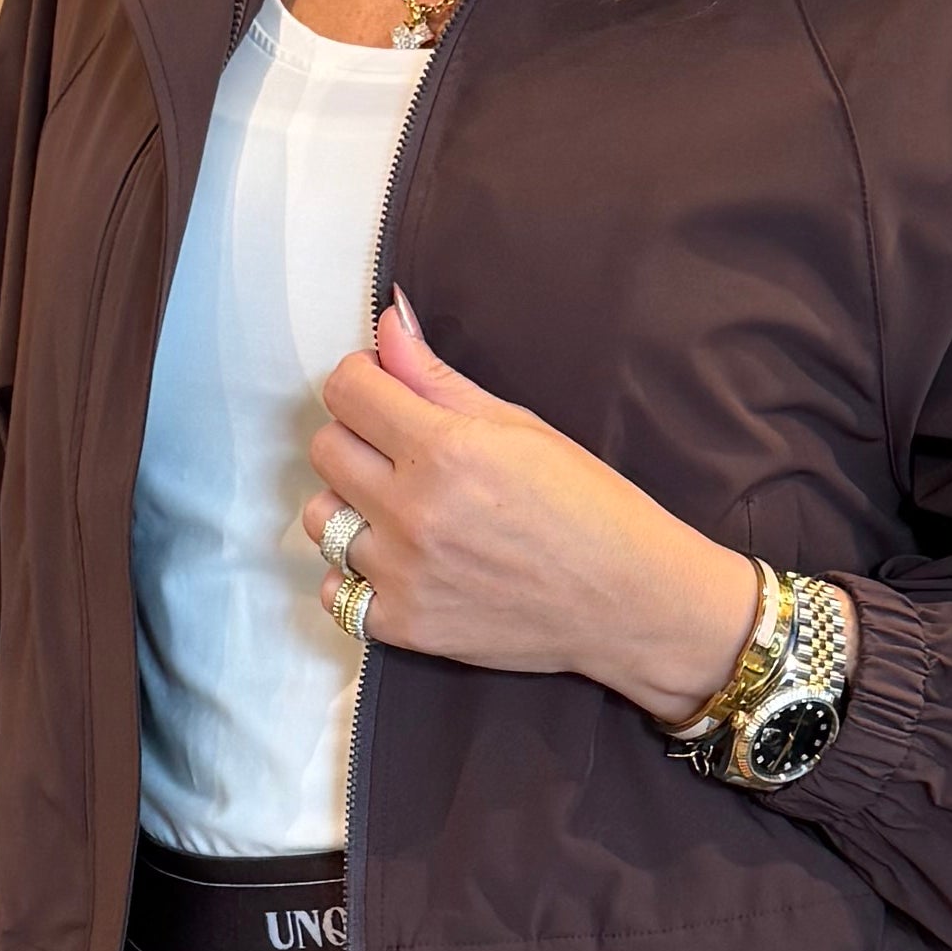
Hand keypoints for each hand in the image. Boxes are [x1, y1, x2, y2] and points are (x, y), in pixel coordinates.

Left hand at [306, 293, 761, 723]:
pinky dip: (356, 577)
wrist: (632, 602)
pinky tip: (400, 565)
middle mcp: (413, 511)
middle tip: (403, 453)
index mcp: (444, 449)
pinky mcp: (404, 626)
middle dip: (357, 438)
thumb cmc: (592, 508)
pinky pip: (334, 592)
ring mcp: (403, 574)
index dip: (364, 381)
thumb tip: (388, 324)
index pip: (346, 390)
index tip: (386, 392)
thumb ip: (439, 379)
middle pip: (324, 449)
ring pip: (320, 520)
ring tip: (402, 513)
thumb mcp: (522, 427)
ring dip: (351, 508)